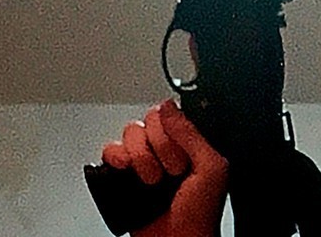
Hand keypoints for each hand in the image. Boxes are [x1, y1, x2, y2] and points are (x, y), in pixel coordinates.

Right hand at [102, 99, 228, 236]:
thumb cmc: (200, 215)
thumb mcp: (210, 168)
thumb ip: (191, 134)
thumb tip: (169, 106)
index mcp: (189, 144)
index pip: (171, 114)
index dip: (173, 130)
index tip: (181, 153)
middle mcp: (165, 150)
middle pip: (149, 121)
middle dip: (159, 147)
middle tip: (171, 171)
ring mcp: (143, 162)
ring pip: (130, 134)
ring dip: (140, 158)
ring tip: (153, 181)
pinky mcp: (122, 177)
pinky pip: (109, 153)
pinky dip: (116, 159)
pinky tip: (130, 174)